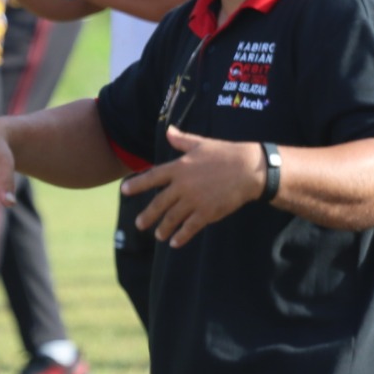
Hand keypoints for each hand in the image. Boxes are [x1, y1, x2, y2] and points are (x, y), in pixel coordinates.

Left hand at [120, 126, 262, 246]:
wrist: (249, 169)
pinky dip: (181, 236)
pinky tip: (175, 243)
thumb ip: (181, 140)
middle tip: (139, 224)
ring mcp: (194, 200)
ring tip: (158, 235)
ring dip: (163, 228)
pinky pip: (190, 227)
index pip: (152, 177)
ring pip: (173, 218)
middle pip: (159, 203)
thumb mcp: (201, 143)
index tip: (124, 190)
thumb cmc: (225, 153)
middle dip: (148, 216)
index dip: (137, 184)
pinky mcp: (207, 212)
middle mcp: (183, 186)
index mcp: (179, 168)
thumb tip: (169, 130)